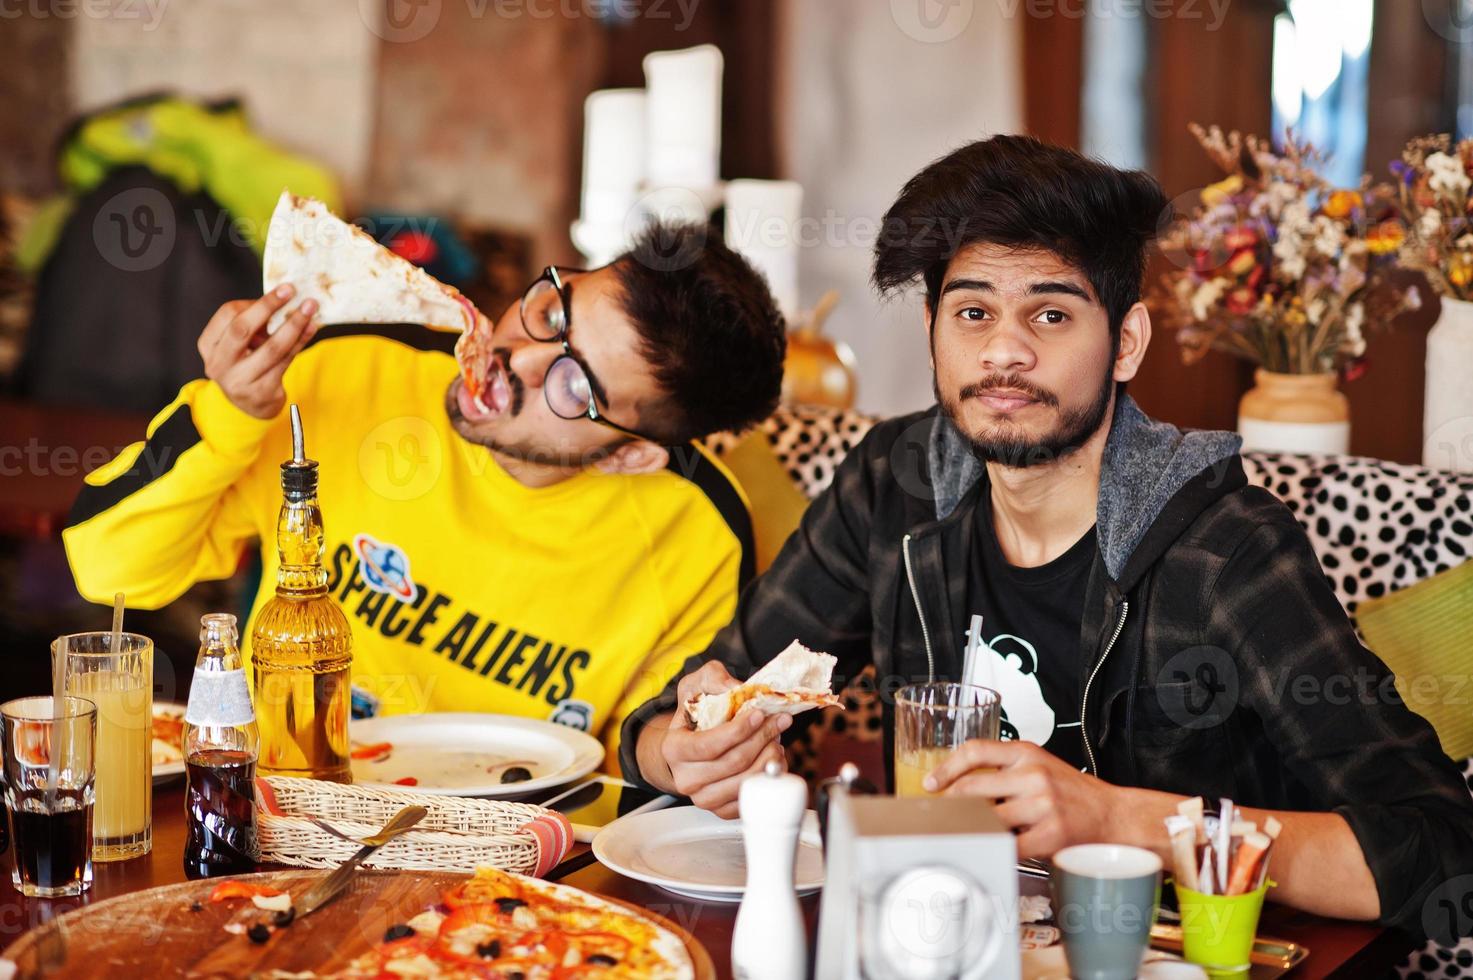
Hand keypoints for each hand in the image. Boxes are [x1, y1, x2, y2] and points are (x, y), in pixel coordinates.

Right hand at [198, 285, 318, 418]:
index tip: (281, 290)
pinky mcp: (261, 392)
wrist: (251, 406)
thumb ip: (254, 325)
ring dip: (293, 324)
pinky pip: (286, 361)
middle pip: (242, 329)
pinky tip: (311, 328)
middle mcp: (218, 364)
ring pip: (271, 347)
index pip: (227, 314)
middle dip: (268, 306)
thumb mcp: (241, 344)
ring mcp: (238, 381)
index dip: (255, 301)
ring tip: (310, 308)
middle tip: (291, 290)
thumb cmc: (247, 365)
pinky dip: (300, 341)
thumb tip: (283, 297)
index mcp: (208, 345)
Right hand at [658, 661, 790, 818]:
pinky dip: (768, 778)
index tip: (759, 714)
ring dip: (768, 758)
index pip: (709, 745)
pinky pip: (750, 799)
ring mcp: (703, 798)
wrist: (691, 742)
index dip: (739, 731)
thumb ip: (715, 678)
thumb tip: (735, 689)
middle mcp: (685, 778)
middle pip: (733, 763)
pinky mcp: (721, 810)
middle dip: (762, 739)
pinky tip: (771, 758)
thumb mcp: (698, 684)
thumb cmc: (696, 713)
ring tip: (775, 739)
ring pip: (744, 783)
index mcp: (673, 748)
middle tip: (779, 721)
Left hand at [925, 740, 1120, 858]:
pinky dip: (996, 850)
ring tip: (965, 836)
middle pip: (972, 788)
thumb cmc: (1072, 794)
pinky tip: (991, 852)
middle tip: (939, 818)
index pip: (975, 751)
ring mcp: (1043, 803)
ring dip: (972, 830)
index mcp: (1027, 753)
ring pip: (988, 818)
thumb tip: (959, 790)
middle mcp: (1033, 774)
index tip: (930, 784)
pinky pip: (1009, 845)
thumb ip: (1006, 773)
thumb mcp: (1040, 768)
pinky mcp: (1051, 832)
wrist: (1114, 815)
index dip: (946, 768)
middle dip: (950, 807)